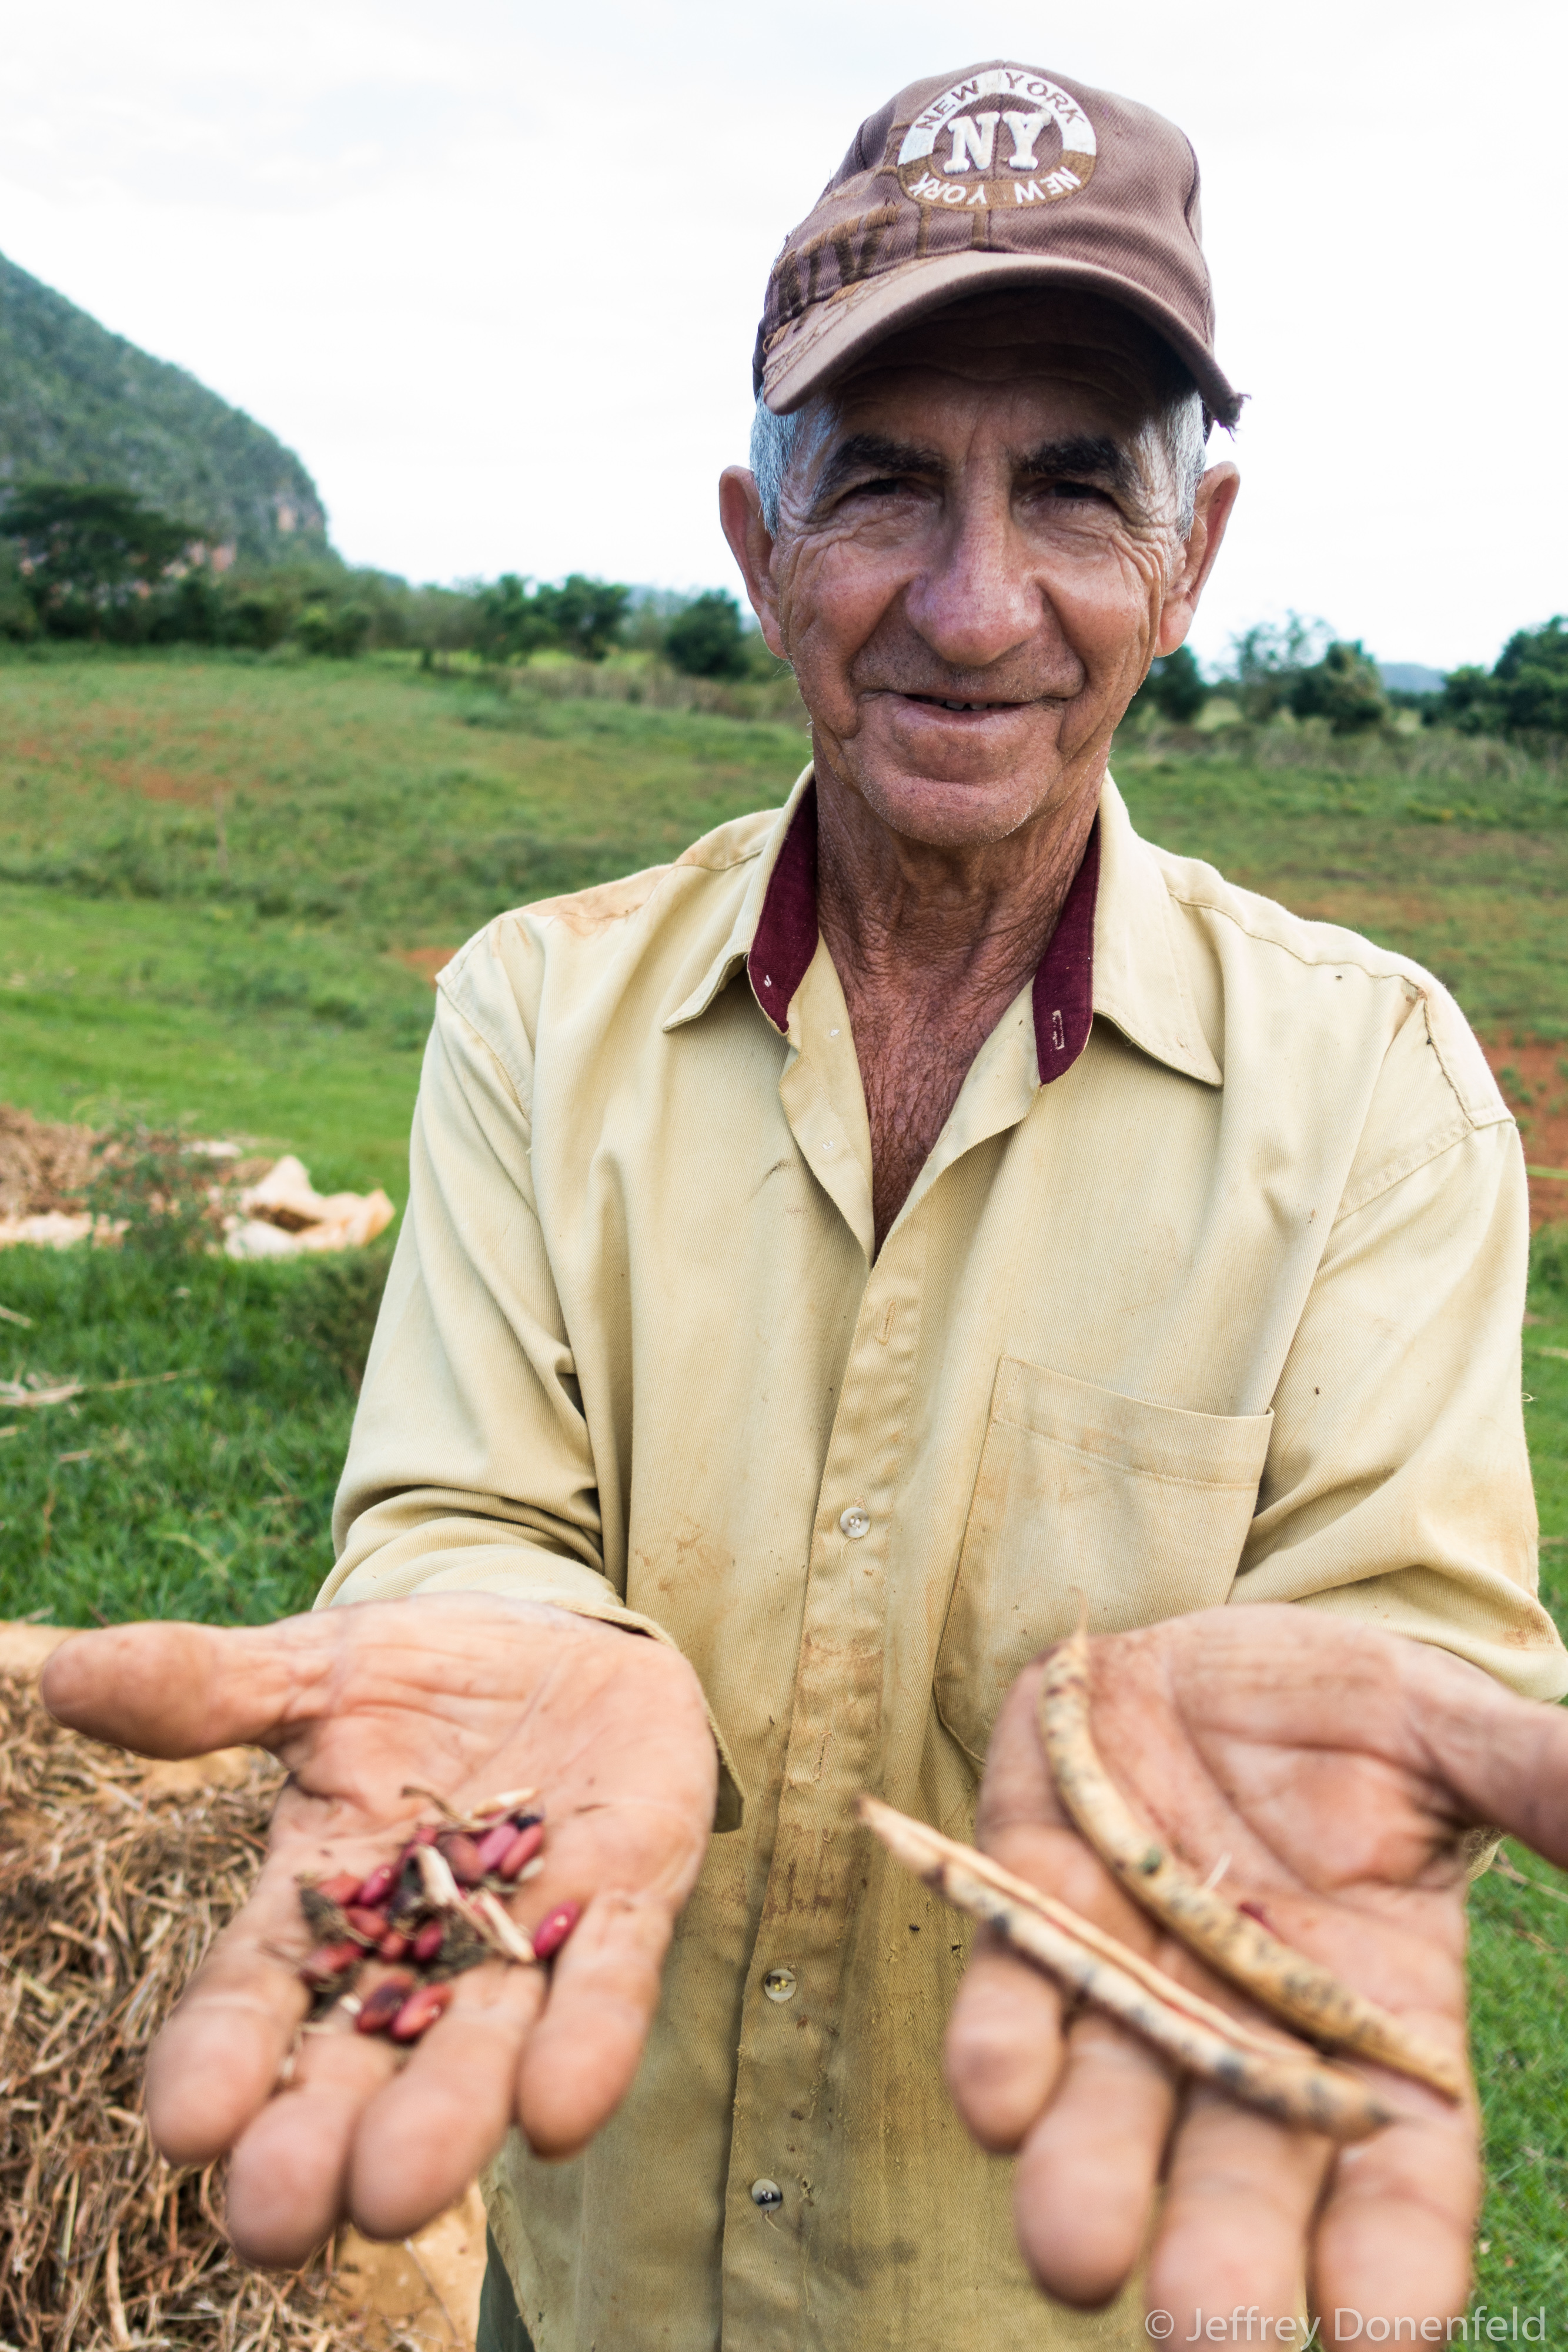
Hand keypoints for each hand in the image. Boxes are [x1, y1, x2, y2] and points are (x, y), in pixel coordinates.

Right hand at [42, 1595, 716, 2264]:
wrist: (568, 1642)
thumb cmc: (428, 1676)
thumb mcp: (314, 1671)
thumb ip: (205, 1688)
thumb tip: (61, 1673)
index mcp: (321, 1901)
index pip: (254, 1998)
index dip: (219, 2059)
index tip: (185, 2126)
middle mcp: (419, 1951)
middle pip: (360, 2062)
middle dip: (321, 2140)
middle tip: (279, 2217)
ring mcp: (528, 1936)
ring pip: (480, 2048)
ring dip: (443, 2119)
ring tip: (397, 2192)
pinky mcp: (629, 1901)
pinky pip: (609, 1985)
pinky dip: (587, 2046)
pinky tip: (560, 2113)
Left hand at [944, 1606, 1567, 2332]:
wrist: (1203, 1636)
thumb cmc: (1347, 1709)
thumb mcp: (1449, 1731)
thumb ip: (1536, 1782)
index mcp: (1378, 2025)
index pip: (1399, 2182)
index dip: (1393, 2266)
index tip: (1383, 2340)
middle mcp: (1249, 2037)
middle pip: (1239, 2187)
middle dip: (1223, 2269)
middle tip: (1208, 2346)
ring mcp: (1133, 1982)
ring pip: (1104, 2119)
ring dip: (1083, 2186)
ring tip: (1074, 2251)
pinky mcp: (1030, 1913)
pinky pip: (1009, 2002)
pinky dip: (998, 2051)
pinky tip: (998, 2095)